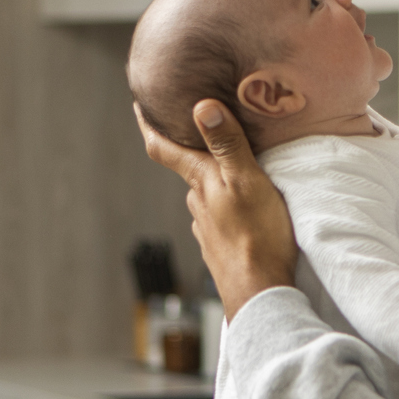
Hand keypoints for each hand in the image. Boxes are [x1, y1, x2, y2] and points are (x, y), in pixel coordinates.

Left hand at [136, 99, 296, 318]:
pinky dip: (227, 207)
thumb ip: (226, 144)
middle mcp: (196, 204)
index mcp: (200, 182)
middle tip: (208, 132)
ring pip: (205, 195)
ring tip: (236, 171)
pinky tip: (244, 211)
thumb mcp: (247, 181)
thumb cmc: (258, 236)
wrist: (260, 292)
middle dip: (194, 152)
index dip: (149, 126)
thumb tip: (201, 107)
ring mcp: (206, 229)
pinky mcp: (219, 248)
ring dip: (215, 182)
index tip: (138, 107)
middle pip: (189, 170)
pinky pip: (219, 218)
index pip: (164, 149)